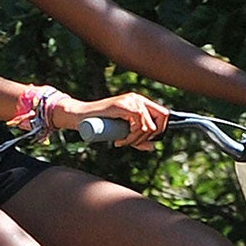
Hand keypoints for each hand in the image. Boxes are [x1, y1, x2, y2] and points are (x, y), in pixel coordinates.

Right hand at [54, 91, 168, 148]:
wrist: (82, 117)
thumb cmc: (101, 124)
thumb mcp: (123, 132)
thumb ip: (138, 137)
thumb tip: (153, 147)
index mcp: (141, 102)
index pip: (164, 114)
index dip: (160, 129)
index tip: (146, 140)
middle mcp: (138, 99)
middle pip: (163, 117)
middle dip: (151, 134)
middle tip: (134, 142)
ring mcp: (132, 100)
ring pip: (148, 126)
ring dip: (137, 139)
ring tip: (122, 142)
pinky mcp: (124, 105)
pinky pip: (139, 124)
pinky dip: (131, 137)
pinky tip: (119, 140)